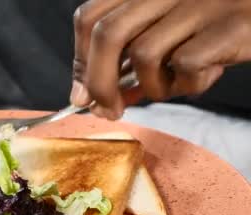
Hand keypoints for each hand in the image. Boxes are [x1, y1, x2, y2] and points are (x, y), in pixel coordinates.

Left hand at [70, 0, 250, 119]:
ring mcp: (199, 2)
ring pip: (144, 54)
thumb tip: (87, 95)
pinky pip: (186, 66)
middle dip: (99, 83)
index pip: (89, 17)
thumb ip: (126, 54)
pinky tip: (206, 75)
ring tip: (175, 84)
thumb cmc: (210, 25)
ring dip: (153, 86)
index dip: (80, 59)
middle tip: (108, 110)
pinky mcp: (229, 23)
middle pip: (107, 35)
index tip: (82, 91)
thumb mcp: (164, 31)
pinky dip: (189, 84)